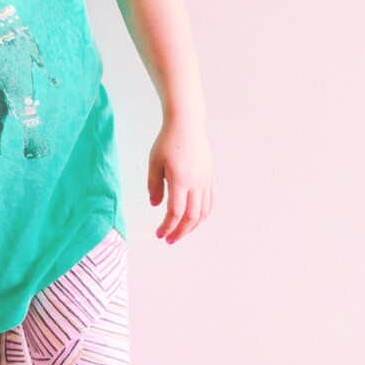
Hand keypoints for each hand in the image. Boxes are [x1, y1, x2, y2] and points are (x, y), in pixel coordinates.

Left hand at [147, 114, 216, 243]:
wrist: (187, 124)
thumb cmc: (167, 141)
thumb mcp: (154, 162)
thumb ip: (154, 186)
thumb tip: (156, 206)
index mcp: (180, 179)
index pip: (175, 212)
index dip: (167, 227)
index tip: (159, 234)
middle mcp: (196, 182)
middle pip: (191, 216)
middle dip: (180, 232)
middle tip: (169, 240)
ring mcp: (206, 180)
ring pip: (203, 211)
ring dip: (193, 226)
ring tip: (181, 232)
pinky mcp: (210, 176)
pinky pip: (211, 201)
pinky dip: (204, 214)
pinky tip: (195, 219)